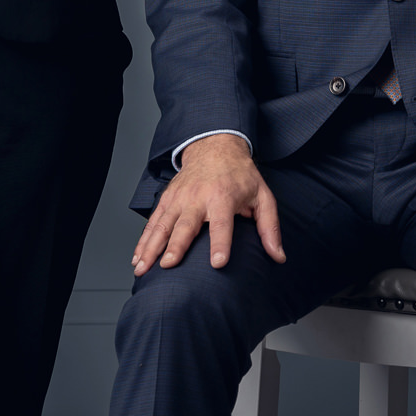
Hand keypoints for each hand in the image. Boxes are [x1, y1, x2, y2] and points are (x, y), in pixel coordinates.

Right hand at [132, 133, 284, 274]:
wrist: (215, 147)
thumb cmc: (241, 176)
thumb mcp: (262, 196)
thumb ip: (270, 227)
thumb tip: (278, 256)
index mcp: (224, 197)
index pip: (223, 223)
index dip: (221, 243)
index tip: (218, 263)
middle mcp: (198, 197)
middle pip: (186, 225)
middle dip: (176, 246)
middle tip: (169, 265)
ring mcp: (179, 198)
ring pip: (162, 225)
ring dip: (151, 247)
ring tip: (142, 268)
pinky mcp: (167, 199)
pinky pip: (153, 222)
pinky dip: (143, 240)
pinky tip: (137, 258)